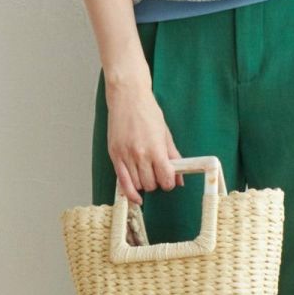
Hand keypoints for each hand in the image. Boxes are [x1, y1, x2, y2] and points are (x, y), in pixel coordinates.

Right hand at [105, 80, 184, 204]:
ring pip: (137, 185)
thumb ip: (173, 156)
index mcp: (155, 149)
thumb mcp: (165, 133)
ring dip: (144, 185)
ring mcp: (125, 156)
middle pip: (151, 184)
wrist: (128, 97)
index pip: (165, 178)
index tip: (169, 181)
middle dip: (156, 183)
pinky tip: (136, 197)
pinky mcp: (114, 155)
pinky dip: (130, 192)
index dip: (169, 183)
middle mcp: (140, 155)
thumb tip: (179, 178)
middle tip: (158, 176)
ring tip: (146, 176)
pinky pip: (122, 181)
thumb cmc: (147, 111)